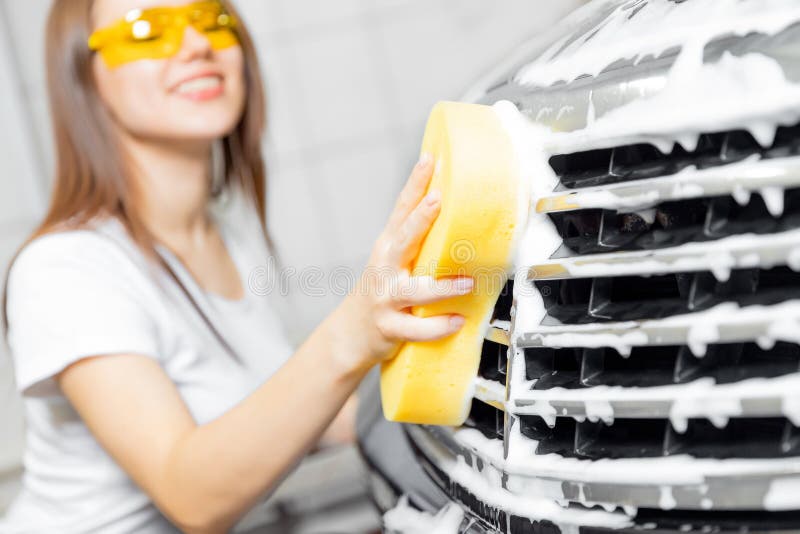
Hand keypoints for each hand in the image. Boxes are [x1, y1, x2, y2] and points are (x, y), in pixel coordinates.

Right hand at [336, 153, 473, 371]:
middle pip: (403, 238)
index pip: (402, 209)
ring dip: (443, 287)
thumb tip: (457, 218)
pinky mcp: (389, 327)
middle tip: (439, 199)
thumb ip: (418, 244)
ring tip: (466, 283)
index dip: (415, 183)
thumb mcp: (393, 263)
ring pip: (415, 290)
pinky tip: (457, 321)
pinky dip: (438, 326)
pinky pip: (416, 328)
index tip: (430, 159)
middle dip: (421, 218)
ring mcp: (386, 297)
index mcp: (389, 247)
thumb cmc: (381, 294)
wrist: (349, 335)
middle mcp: (385, 268)